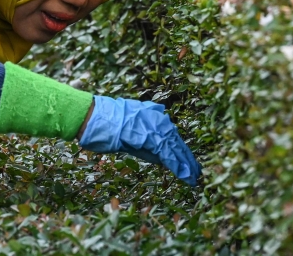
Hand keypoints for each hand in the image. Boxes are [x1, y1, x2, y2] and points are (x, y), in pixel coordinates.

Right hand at [78, 95, 200, 185]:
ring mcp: (154, 127)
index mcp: (153, 115)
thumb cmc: (107, 124)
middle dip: (187, 158)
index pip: (171, 136)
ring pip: (175, 148)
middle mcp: (158, 118)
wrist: (94, 117)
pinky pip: (168, 153)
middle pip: (177, 142)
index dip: (180, 150)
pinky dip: (178, 165)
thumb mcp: (131, 129)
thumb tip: (161, 156)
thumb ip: (147, 140)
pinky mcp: (150, 137)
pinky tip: (185, 175)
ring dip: (186, 164)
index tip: (188, 162)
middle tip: (197, 173)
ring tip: (194, 177)